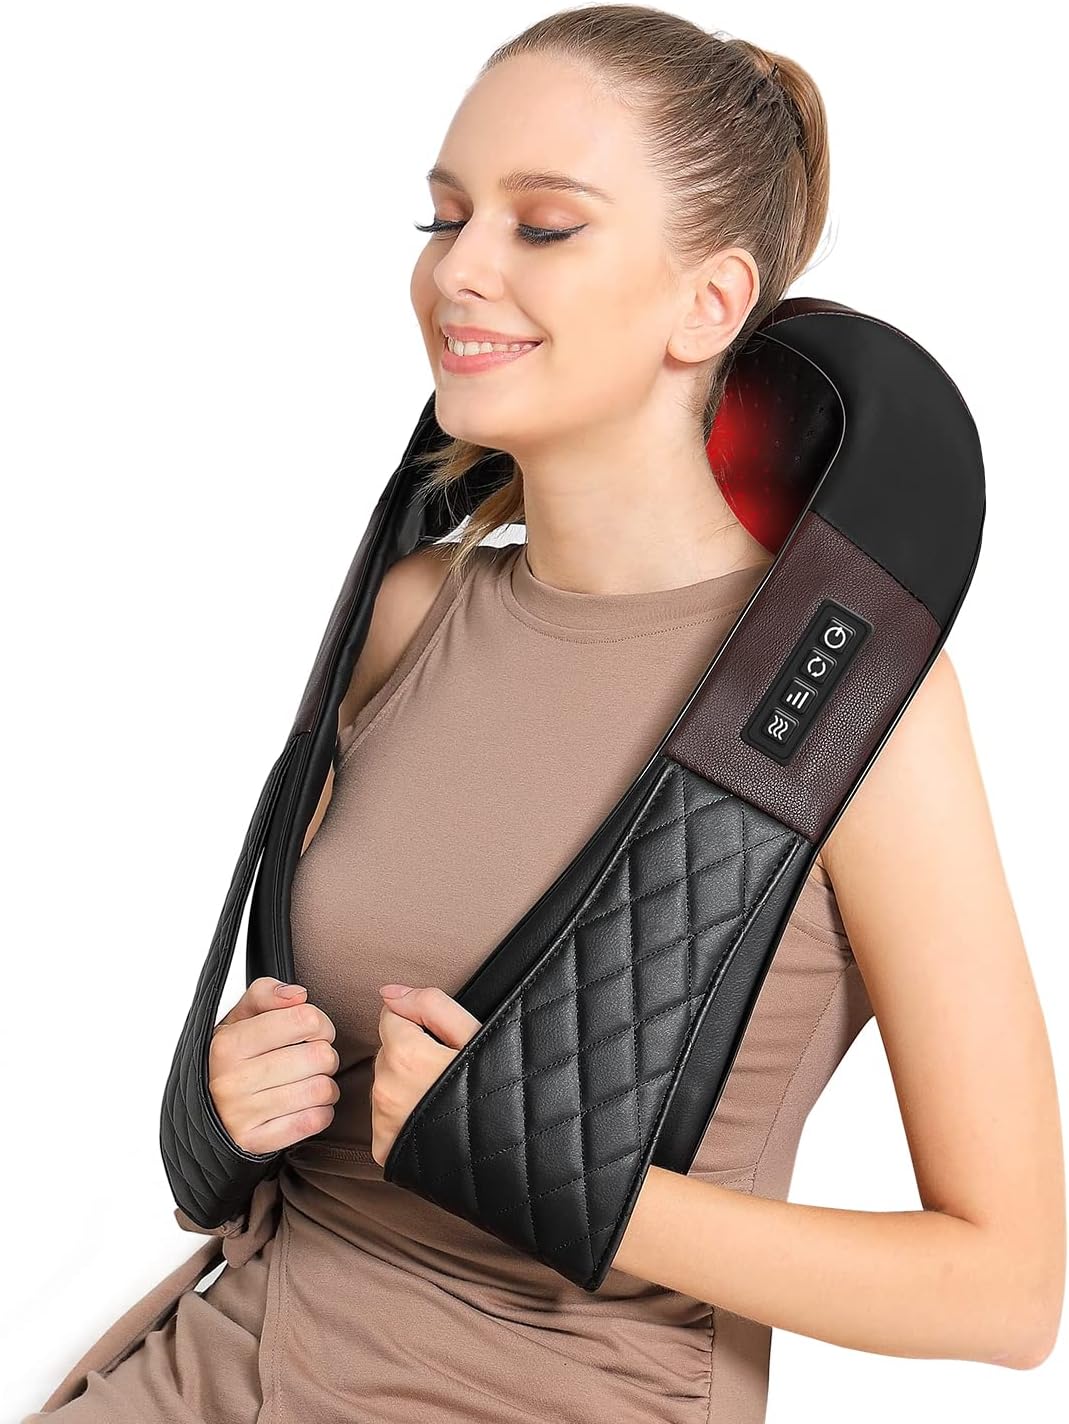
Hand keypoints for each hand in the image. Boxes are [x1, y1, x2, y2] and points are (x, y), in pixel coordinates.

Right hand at [208, 977, 340, 1153]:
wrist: (203, 1113)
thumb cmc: (229, 1060)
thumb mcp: (238, 1019)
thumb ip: (265, 994)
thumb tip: (298, 995)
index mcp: (228, 1044)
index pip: (305, 1019)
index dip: (320, 1023)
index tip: (313, 1031)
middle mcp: (232, 1081)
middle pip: (320, 1056)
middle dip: (325, 1055)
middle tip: (312, 1059)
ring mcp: (242, 1115)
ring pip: (322, 1089)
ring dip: (325, 1085)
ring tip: (309, 1081)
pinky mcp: (256, 1142)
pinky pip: (314, 1121)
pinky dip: (320, 1111)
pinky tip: (304, 1104)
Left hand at [370, 984, 482, 1166]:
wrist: (506, 1154)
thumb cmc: (498, 1091)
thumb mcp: (475, 1035)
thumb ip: (431, 1004)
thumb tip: (389, 993)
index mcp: (405, 1056)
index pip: (390, 1017)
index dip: (419, 1023)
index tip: (442, 1042)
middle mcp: (386, 1090)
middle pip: (388, 1051)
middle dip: (411, 1053)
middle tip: (446, 1071)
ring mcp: (383, 1123)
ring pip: (386, 1083)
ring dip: (405, 1084)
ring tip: (440, 1097)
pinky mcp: (384, 1149)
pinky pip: (384, 1117)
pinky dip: (402, 1115)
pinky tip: (430, 1119)